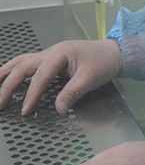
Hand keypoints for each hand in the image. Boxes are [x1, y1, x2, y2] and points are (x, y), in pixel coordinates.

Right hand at [0, 39, 121, 114]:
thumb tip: (58, 109)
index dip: (31, 95)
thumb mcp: (91, 78)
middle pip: (22, 67)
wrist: (114, 52)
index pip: (40, 76)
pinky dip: (13, 71)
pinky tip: (5, 79)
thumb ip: (73, 93)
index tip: (26, 112)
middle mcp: (50, 52)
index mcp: (60, 54)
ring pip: (20, 62)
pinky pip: (26, 63)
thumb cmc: (103, 63)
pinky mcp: (50, 59)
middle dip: (8, 86)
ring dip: (4, 75)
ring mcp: (49, 54)